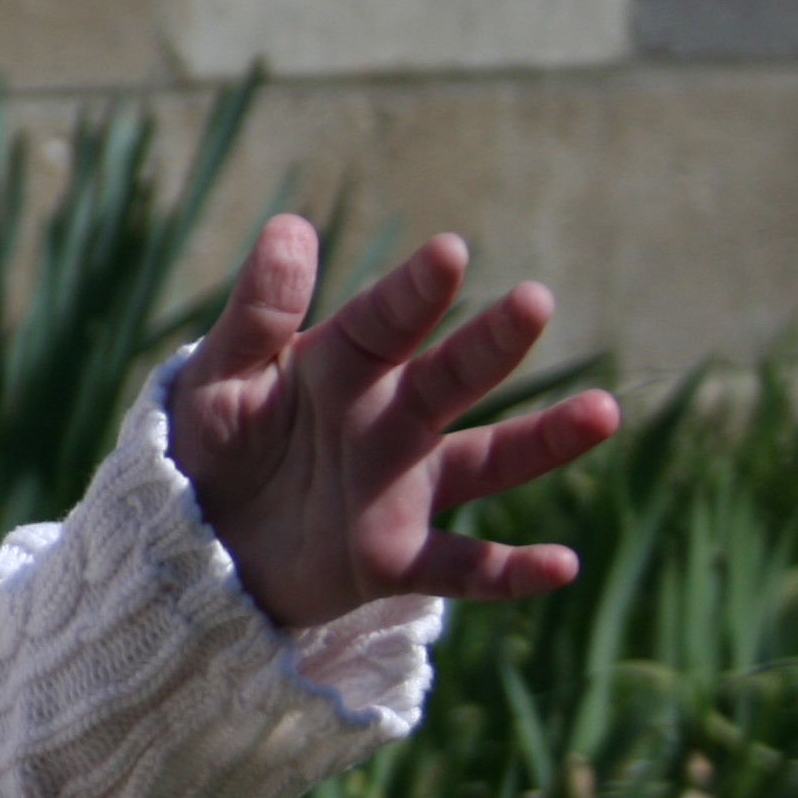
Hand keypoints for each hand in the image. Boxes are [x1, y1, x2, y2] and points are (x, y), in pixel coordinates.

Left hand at [167, 216, 621, 630]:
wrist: (194, 538)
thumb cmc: (209, 443)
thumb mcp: (214, 378)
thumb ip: (255, 313)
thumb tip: (290, 226)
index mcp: (342, 365)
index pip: (386, 321)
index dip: (414, 290)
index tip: (448, 252)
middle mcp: (388, 420)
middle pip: (450, 378)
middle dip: (490, 343)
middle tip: (534, 301)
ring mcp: (402, 488)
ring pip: (487, 461)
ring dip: (543, 440)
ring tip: (602, 412)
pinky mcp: (393, 559)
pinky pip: (464, 567)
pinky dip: (511, 571)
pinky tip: (561, 565)